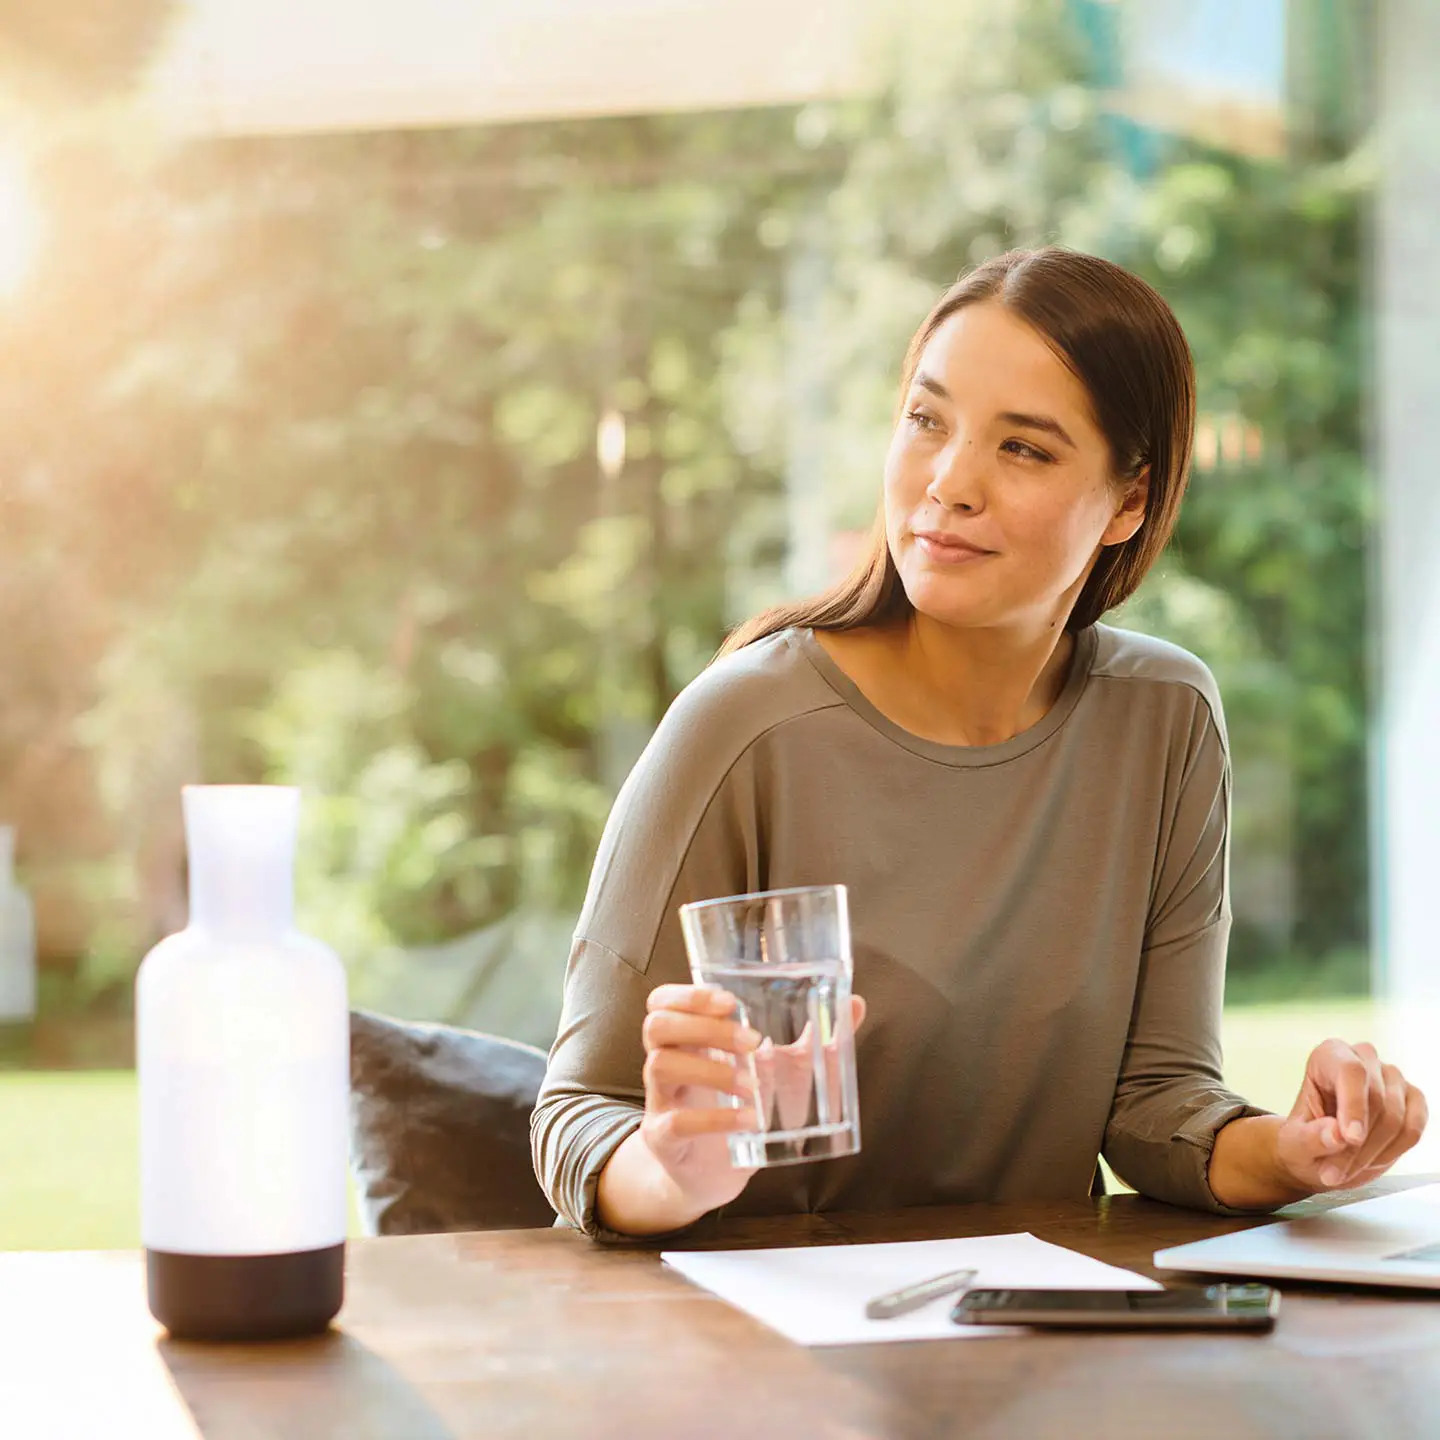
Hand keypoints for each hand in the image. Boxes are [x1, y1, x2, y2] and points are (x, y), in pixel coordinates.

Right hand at [638, 983, 866, 1219]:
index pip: (664, 1001)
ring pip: (660, 1065)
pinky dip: (715, 1119)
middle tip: (753, 1042)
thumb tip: (855, 1004)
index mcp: (690, 1039)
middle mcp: (669, 1062)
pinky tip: (748, 1120)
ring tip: (753, 1085)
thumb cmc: (738, 1109)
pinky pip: (675, 1122)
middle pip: (658, 1024)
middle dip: (705, 1026)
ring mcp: (663, 1100)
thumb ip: (813, 1040)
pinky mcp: (666, 1139)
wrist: (708, 1175)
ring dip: (712, 1069)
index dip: (690, 994)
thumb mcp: (775, 1072)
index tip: (729, 999)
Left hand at [1274, 1039, 1427, 1192]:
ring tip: (1343, 1170)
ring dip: (1372, 1153)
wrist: (1319, 1153)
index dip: (1353, 1105)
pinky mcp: (1413, 1102)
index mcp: (1329, 1055)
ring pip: (1396, 1118)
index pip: (1350, 1071)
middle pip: (1375, 1099)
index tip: (1350, 1138)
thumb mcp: (1294, 1143)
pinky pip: (1413, 1130)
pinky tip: (1369, 1161)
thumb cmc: (1303, 1139)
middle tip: (1333, 1172)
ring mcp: (1392, 1079)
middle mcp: (1364, 1059)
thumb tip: (1336, 1134)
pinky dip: (1393, 1153)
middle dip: (1357, 1145)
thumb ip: (1311, 1137)